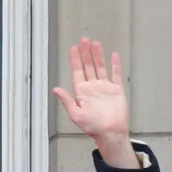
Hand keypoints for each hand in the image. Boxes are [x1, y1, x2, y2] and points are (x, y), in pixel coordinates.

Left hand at [53, 38, 136, 166]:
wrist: (110, 132)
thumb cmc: (93, 126)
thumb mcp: (75, 114)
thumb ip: (66, 100)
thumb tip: (55, 89)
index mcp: (82, 93)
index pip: (77, 72)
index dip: (75, 60)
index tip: (73, 48)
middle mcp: (92, 88)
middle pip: (88, 66)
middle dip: (85, 54)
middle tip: (84, 40)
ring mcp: (104, 88)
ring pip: (100, 67)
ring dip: (98, 56)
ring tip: (95, 43)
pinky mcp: (116, 90)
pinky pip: (116, 74)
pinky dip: (115, 65)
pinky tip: (113, 55)